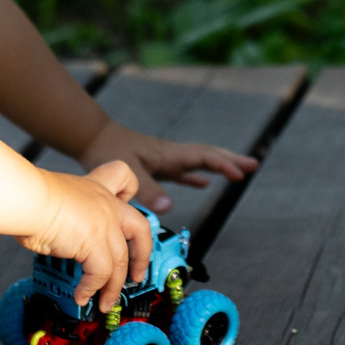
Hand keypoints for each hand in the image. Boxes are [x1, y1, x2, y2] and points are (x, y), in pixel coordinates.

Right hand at [20, 161, 152, 312]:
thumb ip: (64, 216)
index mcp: (95, 188)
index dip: (129, 191)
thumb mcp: (53, 198)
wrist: (25, 198)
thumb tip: (55, 236)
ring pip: (121, 261)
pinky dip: (92, 289)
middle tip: (137, 273)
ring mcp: (104, 225)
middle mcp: (105, 205)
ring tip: (106, 302)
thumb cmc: (28, 196)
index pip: (124, 177)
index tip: (127, 204)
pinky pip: (101, 274)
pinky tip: (82, 296)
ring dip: (114, 287)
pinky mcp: (95, 243)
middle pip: (140, 228)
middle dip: (143, 255)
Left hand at [77, 118, 257, 213]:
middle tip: (253, 165)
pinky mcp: (156, 165)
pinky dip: (196, 176)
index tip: (240, 174)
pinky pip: (183, 171)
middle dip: (231, 160)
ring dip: (219, 166)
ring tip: (238, 172)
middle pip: (208, 155)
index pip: (203, 158)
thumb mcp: (128, 173)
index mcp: (168, 155)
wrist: (91, 138)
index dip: (224, 164)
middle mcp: (170, 155)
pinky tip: (204, 183)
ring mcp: (164, 160)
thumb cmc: (107, 152)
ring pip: (199, 162)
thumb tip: (170, 207)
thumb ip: (148, 190)